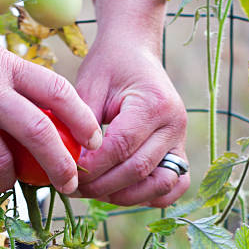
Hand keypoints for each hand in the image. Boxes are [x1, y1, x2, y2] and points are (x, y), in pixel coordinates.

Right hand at [0, 17, 101, 192]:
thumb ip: (12, 80)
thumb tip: (49, 116)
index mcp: (3, 63)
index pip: (57, 91)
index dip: (83, 120)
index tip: (94, 142)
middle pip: (38, 133)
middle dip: (61, 165)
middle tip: (69, 184)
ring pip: (0, 162)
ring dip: (9, 181)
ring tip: (6, 182)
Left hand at [73, 35, 189, 206]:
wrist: (134, 52)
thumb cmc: (109, 65)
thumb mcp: (89, 86)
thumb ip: (83, 125)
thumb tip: (69, 164)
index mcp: (154, 103)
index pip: (121, 147)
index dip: (93, 167)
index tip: (68, 174)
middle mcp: (174, 124)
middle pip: (139, 169)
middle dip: (102, 186)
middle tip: (74, 188)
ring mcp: (180, 140)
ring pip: (159, 185)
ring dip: (125, 196)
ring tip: (95, 193)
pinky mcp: (178, 151)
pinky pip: (173, 186)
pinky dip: (149, 196)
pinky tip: (121, 192)